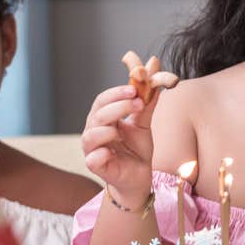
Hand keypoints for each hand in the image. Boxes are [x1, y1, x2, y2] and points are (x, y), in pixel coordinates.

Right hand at [82, 85, 159, 206]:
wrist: (139, 177)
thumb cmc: (136, 149)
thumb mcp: (144, 123)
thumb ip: (147, 100)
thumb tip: (153, 66)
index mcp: (103, 118)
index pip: (103, 100)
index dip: (117, 92)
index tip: (135, 88)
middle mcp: (93, 131)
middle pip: (98, 114)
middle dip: (118, 106)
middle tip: (138, 102)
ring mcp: (92, 150)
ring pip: (91, 135)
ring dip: (108, 129)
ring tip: (123, 132)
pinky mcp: (95, 167)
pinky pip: (92, 159)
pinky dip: (101, 153)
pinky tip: (112, 151)